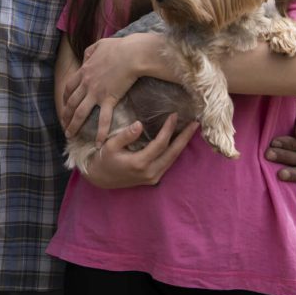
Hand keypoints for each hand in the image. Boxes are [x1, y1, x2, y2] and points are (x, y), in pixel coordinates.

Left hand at [61, 34, 154, 142]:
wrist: (132, 54)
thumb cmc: (119, 47)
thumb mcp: (99, 45)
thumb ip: (89, 52)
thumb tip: (85, 59)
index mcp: (84, 71)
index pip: (69, 87)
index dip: (65, 98)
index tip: (65, 105)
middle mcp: (86, 84)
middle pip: (71, 103)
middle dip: (65, 115)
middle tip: (63, 125)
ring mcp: (96, 93)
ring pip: (80, 113)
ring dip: (74, 125)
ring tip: (71, 135)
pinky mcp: (109, 99)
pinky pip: (103, 119)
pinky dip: (100, 132)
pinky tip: (99, 142)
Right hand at [80, 115, 197, 188]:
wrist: (100, 179)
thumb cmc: (103, 159)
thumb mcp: (110, 145)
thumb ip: (125, 135)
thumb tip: (139, 124)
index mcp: (139, 163)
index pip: (160, 144)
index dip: (168, 129)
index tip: (174, 115)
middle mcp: (150, 172)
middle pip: (173, 153)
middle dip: (185, 137)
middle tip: (196, 123)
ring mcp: (153, 177)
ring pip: (173, 159)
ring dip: (182, 144)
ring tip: (191, 130)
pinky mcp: (153, 178)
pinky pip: (168, 163)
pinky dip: (175, 151)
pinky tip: (179, 141)